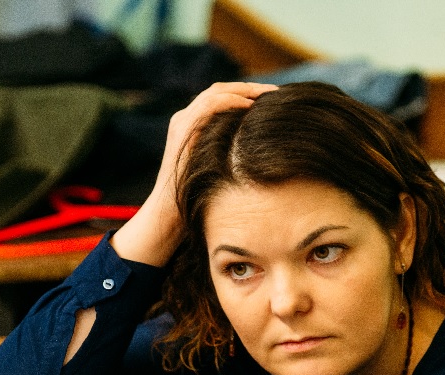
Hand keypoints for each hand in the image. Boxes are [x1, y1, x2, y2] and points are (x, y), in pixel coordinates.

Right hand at [111, 82, 276, 266]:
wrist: (168, 216)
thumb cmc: (196, 200)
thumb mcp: (218, 170)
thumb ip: (231, 152)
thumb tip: (262, 148)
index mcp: (193, 126)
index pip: (222, 99)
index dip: (248, 95)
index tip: (274, 99)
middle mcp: (185, 119)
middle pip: (220, 90)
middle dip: (250, 88)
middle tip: (276, 92)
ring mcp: (181, 123)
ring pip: (214, 93)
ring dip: (244, 91)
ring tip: (267, 95)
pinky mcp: (181, 131)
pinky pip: (208, 106)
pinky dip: (230, 101)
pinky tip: (249, 107)